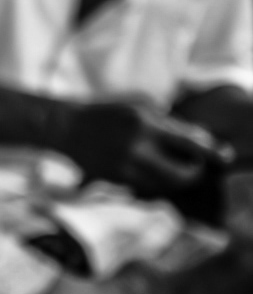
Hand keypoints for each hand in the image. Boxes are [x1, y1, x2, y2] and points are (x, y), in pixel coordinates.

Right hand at [57, 99, 232, 197]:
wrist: (68, 127)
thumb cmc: (108, 111)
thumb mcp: (139, 105)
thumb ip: (167, 122)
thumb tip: (195, 141)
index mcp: (144, 123)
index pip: (188, 141)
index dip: (211, 151)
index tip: (226, 157)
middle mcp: (137, 147)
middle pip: (180, 174)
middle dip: (193, 173)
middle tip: (195, 166)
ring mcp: (125, 167)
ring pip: (165, 185)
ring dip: (174, 180)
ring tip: (170, 165)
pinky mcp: (116, 180)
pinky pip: (146, 188)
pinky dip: (155, 183)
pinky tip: (149, 170)